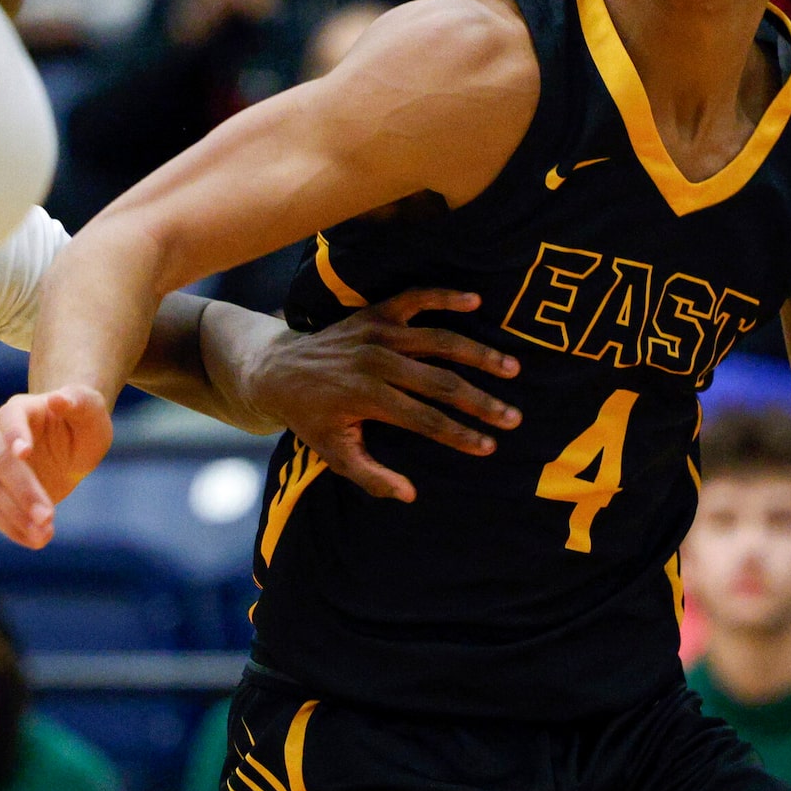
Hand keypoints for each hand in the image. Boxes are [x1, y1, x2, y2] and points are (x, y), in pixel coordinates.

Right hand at [0, 386, 112, 547]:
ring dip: (17, 516)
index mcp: (19, 410)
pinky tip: (37, 541)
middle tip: (48, 517)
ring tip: (45, 535)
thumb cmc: (84, 420)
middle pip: (2, 464)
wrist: (74, 443)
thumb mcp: (91, 409)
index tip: (25, 453)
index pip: (9, 420)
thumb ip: (77, 402)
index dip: (15, 435)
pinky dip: (14, 529)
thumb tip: (58, 399)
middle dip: (23, 492)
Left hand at [235, 289, 520, 501]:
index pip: (425, 420)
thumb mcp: (333, 453)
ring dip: (478, 353)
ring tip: (512, 367)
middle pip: (441, 383)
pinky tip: (475, 300)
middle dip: (481, 402)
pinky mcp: (376, 313)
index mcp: (367, 399)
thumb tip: (409, 495)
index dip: (460, 435)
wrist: (277, 370)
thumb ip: (370, 476)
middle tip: (514, 417)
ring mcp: (377, 334)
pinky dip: (445, 296)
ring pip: (439, 340)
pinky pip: (415, 298)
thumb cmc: (310, 417)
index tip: (489, 447)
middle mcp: (376, 363)